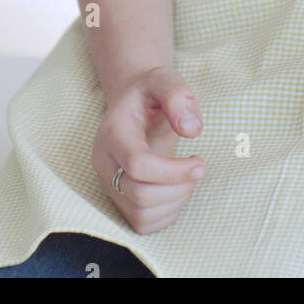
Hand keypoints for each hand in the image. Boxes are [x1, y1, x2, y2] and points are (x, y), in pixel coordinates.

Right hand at [92, 66, 205, 234]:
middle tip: (197, 167)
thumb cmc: (150, 93)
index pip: (137, 164)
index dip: (173, 171)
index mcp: (112, 131)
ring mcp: (107, 183)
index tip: (200, 163)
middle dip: (178, 186)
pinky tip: (175, 189)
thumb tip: (192, 129)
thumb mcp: (165, 80)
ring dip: (174, 201)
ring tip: (186, 176)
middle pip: (140, 193)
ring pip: (140, 213)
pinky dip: (166, 213)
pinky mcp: (116, 200)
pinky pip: (142, 223)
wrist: (133, 104)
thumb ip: (178, 97)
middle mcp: (103, 161)